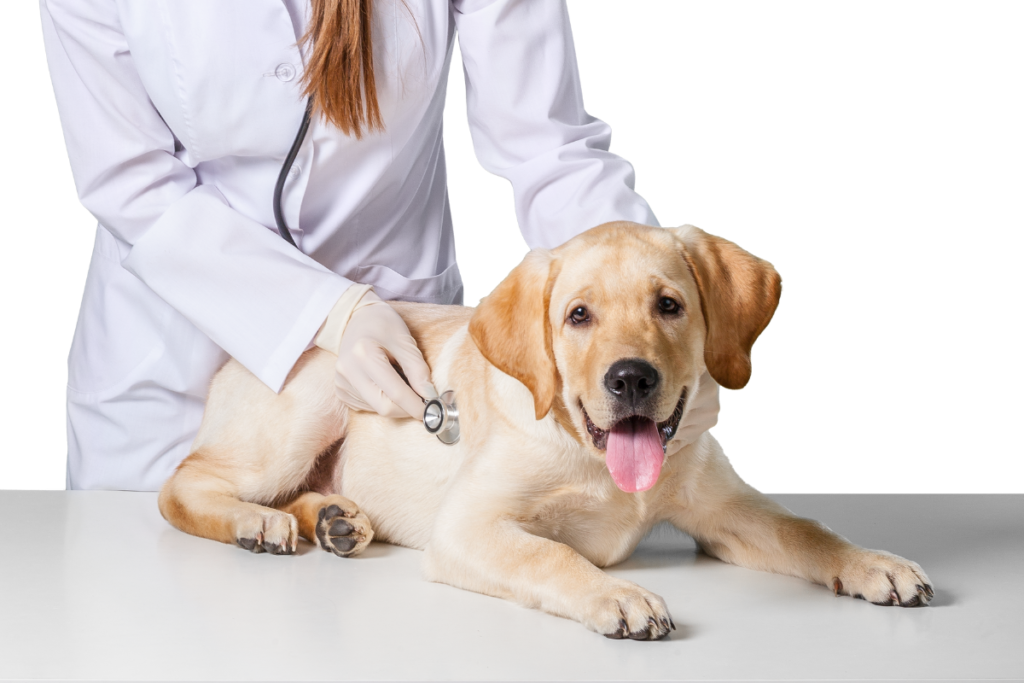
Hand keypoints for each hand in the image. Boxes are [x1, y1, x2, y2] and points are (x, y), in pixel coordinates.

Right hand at [331, 290, 436, 417]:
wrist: (356, 318)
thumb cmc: (383, 325)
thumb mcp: (405, 341)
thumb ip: (418, 370)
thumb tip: (430, 397)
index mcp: (364, 355)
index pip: (395, 393)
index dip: (417, 405)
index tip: (434, 409)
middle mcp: (348, 371)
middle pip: (384, 407)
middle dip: (407, 409)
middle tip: (422, 400)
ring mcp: (341, 382)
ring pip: (377, 409)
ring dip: (395, 404)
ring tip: (400, 381)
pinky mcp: (341, 391)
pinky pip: (368, 406)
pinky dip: (382, 400)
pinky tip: (384, 383)